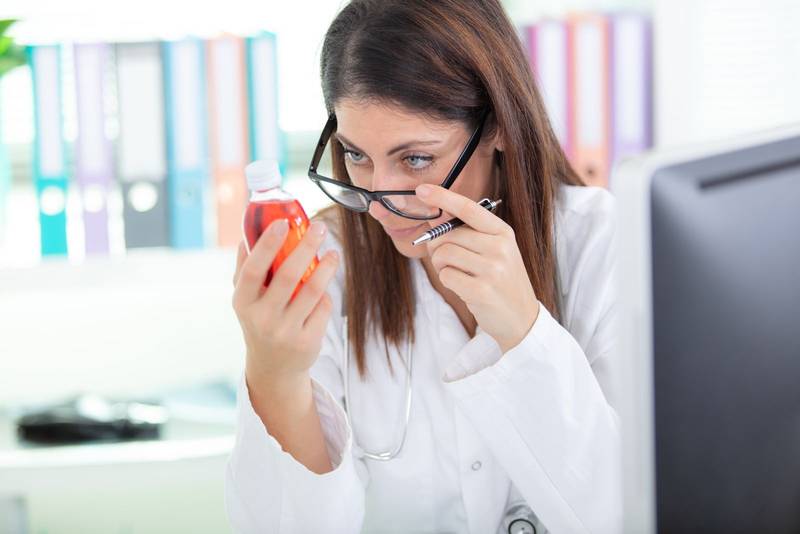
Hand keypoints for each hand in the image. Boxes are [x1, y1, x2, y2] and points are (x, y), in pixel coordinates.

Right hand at [232, 219, 339, 391]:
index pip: (253, 270)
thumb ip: (246, 267)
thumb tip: (249, 232)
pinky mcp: (307, 342)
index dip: (267, 245)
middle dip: (306, 247)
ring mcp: (285, 332)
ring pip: (312, 291)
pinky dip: (326, 293)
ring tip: (333, 253)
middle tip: (319, 227)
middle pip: (288, 276)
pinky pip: (323, 307)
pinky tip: (325, 287)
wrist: (273, 367)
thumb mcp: (246, 299)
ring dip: (326, 267)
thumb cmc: (260, 320)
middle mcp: (262, 318)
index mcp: (243, 302)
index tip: (283, 222)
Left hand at [415, 184, 539, 352]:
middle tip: (447, 259)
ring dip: (443, 266)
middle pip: (448, 235)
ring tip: (460, 275)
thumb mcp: (496, 251)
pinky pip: (446, 276)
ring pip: (444, 254)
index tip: (422, 189)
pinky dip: (448, 281)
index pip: (468, 208)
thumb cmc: (502, 281)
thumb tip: (434, 221)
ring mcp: (492, 269)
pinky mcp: (481, 290)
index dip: (443, 197)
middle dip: (437, 246)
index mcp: (503, 232)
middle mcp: (500, 247)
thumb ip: (470, 234)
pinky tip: (464, 287)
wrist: (522, 318)